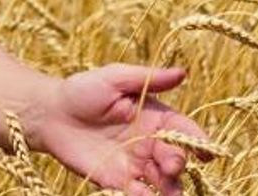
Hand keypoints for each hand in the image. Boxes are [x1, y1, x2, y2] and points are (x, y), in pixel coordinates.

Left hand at [32, 64, 212, 195]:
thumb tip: (182, 73)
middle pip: (176, 159)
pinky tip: (140, 194)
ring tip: (169, 193)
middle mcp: (152, 144)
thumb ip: (148, 78)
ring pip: (164, 183)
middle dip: (178, 164)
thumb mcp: (115, 78)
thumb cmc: (83, 90)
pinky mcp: (118, 181)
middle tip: (170, 165)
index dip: (200, 141)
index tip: (207, 151)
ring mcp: (137, 165)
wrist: (50, 114)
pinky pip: (138, 194)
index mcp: (157, 118)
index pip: (186, 131)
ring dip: (170, 190)